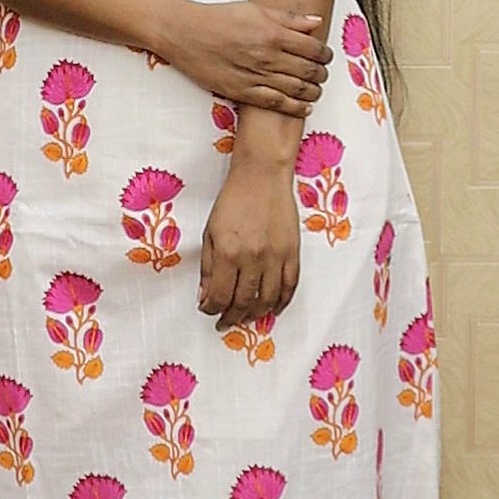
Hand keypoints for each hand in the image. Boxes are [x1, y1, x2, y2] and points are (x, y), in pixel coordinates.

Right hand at [160, 0, 332, 116]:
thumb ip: (288, 18)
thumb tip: (316, 21)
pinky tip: (304, 107)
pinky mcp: (242, 91)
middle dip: (322, 74)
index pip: (313, 48)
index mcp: (273, 33)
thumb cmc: (218, 18)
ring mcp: (255, 76)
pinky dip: (295, 108)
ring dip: (313, 92)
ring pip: (297, 90)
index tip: (326, 56)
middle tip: (323, 73)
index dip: (325, 54)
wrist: (184, 33)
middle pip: (309, 71)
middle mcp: (267, 56)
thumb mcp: (255, 9)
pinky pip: (276, 103)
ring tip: (316, 90)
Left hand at [197, 157, 300, 329]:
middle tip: (225, 322)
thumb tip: (205, 296)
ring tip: (245, 318)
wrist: (262, 176)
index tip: (208, 310)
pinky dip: (281, 303)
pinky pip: (290, 286)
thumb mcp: (210, 233)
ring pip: (268, 300)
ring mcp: (276, 257)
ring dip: (255, 315)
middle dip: (232, 317)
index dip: (212, 309)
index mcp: (229, 253)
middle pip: (244, 302)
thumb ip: (208, 267)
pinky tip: (272, 309)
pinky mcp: (293, 253)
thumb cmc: (233, 201)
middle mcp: (253, 258)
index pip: (220, 296)